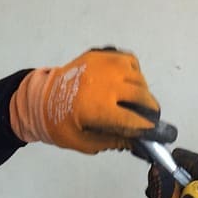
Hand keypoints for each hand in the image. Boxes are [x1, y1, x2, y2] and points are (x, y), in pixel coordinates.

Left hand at [8, 48, 174, 153]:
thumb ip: (114, 141)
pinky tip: (128, 82)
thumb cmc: (60, 123)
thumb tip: (138, 142)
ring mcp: (103, 66)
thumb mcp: (84, 142)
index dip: (149, 128)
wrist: (39, 98)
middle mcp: (105, 84)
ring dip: (142, 90)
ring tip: (137, 101)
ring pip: (138, 76)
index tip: (157, 133)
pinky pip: (128, 60)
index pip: (135, 119)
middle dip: (150, 109)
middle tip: (151, 117)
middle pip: (141, 96)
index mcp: (99, 109)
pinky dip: (133, 71)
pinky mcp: (100, 55)